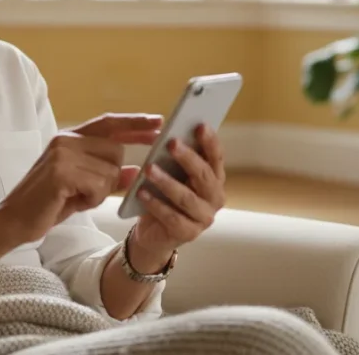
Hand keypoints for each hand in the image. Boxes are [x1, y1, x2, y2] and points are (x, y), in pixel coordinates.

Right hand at [0, 113, 161, 245]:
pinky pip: (99, 184)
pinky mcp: (61, 171)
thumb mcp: (83, 188)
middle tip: (84, 193)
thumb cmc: (48, 204)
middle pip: (116, 151)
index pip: (110, 124)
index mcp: (70, 138)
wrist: (13, 220)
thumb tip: (138, 170)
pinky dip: (91, 199)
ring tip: (74, 198)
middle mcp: (66, 139)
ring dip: (99, 192)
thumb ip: (108, 176)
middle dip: (110, 176)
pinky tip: (70, 201)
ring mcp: (62, 153)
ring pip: (110, 170)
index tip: (159, 122)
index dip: (135, 123)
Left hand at [126, 124, 226, 269]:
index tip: (199, 125)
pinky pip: (172, 217)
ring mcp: (203, 218)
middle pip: (204, 176)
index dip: (209, 142)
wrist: (155, 232)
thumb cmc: (166, 196)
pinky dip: (156, 204)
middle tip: (171, 143)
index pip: (216, 157)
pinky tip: (141, 193)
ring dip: (167, 182)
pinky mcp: (188, 234)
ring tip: (149, 168)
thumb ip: (176, 159)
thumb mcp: (173, 174)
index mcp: (215, 179)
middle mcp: (215, 198)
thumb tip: (171, 135)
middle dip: (188, 158)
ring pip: (186, 197)